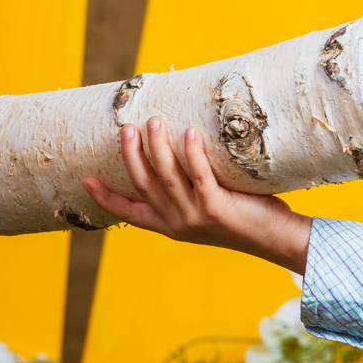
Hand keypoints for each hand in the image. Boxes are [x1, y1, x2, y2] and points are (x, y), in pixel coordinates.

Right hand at [84, 116, 311, 271]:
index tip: (86, 179)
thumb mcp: (208, 210)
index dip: (106, 198)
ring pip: (166, 178)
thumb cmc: (246, 218)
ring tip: (154, 122)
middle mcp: (177, 223)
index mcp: (170, 226)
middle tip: (127, 129)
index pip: (130, 213)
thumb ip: (191, 192)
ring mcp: (195, 216)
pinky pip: (199, 176)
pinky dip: (192, 154)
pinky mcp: (216, 208)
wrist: (276, 239)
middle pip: (144, 185)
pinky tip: (190, 134)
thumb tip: (184, 149)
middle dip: (132, 156)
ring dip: (158, 147)